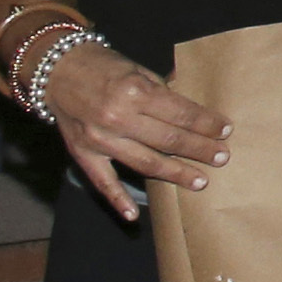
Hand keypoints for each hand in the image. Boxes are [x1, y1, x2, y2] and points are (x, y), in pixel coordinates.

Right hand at [38, 41, 233, 222]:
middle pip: (169, 139)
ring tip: (200, 181)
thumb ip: (163, 91)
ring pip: (146, 162)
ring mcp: (100, 139)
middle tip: (221, 157)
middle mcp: (118, 117)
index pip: (181, 113)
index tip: (225, 130)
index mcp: (135, 91)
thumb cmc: (102, 66)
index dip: (206, 123)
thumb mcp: (137, 69)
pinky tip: (133, 215)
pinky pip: (103, 181)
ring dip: (175, 173)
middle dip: (199, 149)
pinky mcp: (83, 153)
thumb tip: (193, 109)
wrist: (57, 69)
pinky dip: (116, 199)